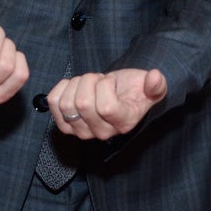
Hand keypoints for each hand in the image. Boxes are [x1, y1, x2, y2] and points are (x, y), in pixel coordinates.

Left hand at [48, 68, 166, 139]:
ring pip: (66, 103)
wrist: (119, 94)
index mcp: (123, 123)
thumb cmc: (134, 89)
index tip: (111, 80)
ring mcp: (82, 131)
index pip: (105, 107)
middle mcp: (102, 132)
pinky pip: (53, 103)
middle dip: (89, 81)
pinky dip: (61, 88)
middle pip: (82, 104)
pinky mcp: (66, 124)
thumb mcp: (151, 86)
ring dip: (75, 84)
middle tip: (98, 80)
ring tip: (88, 84)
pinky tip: (73, 86)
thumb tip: (155, 78)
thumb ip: (156, 85)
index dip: (105, 85)